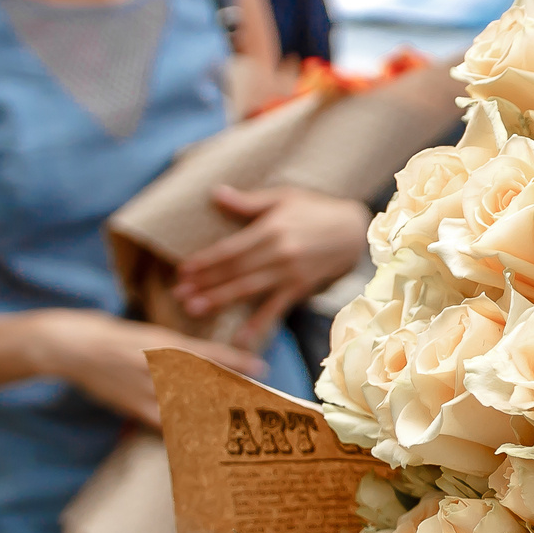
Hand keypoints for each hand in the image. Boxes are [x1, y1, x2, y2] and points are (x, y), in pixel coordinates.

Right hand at [29, 310, 264, 428]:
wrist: (70, 345)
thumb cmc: (112, 337)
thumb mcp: (147, 336)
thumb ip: (174, 350)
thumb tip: (203, 361)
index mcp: (164, 342)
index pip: (209, 352)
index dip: (237, 361)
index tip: (261, 368)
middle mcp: (159, 363)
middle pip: (205, 382)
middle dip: (231, 393)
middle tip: (255, 402)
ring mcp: (145, 386)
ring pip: (188, 403)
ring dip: (213, 413)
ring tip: (236, 423)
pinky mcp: (131, 404)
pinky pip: (163, 421)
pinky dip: (181, 430)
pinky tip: (198, 440)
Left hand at [174, 186, 371, 347]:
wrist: (354, 230)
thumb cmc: (315, 210)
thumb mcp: (283, 197)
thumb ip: (249, 202)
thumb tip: (216, 193)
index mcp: (271, 229)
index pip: (231, 249)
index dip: (205, 261)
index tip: (183, 270)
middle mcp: (280, 253)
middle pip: (235, 271)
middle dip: (205, 284)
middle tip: (179, 296)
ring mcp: (291, 273)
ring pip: (249, 290)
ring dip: (221, 301)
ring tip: (195, 310)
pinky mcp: (301, 288)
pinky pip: (276, 309)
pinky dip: (259, 325)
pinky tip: (241, 338)